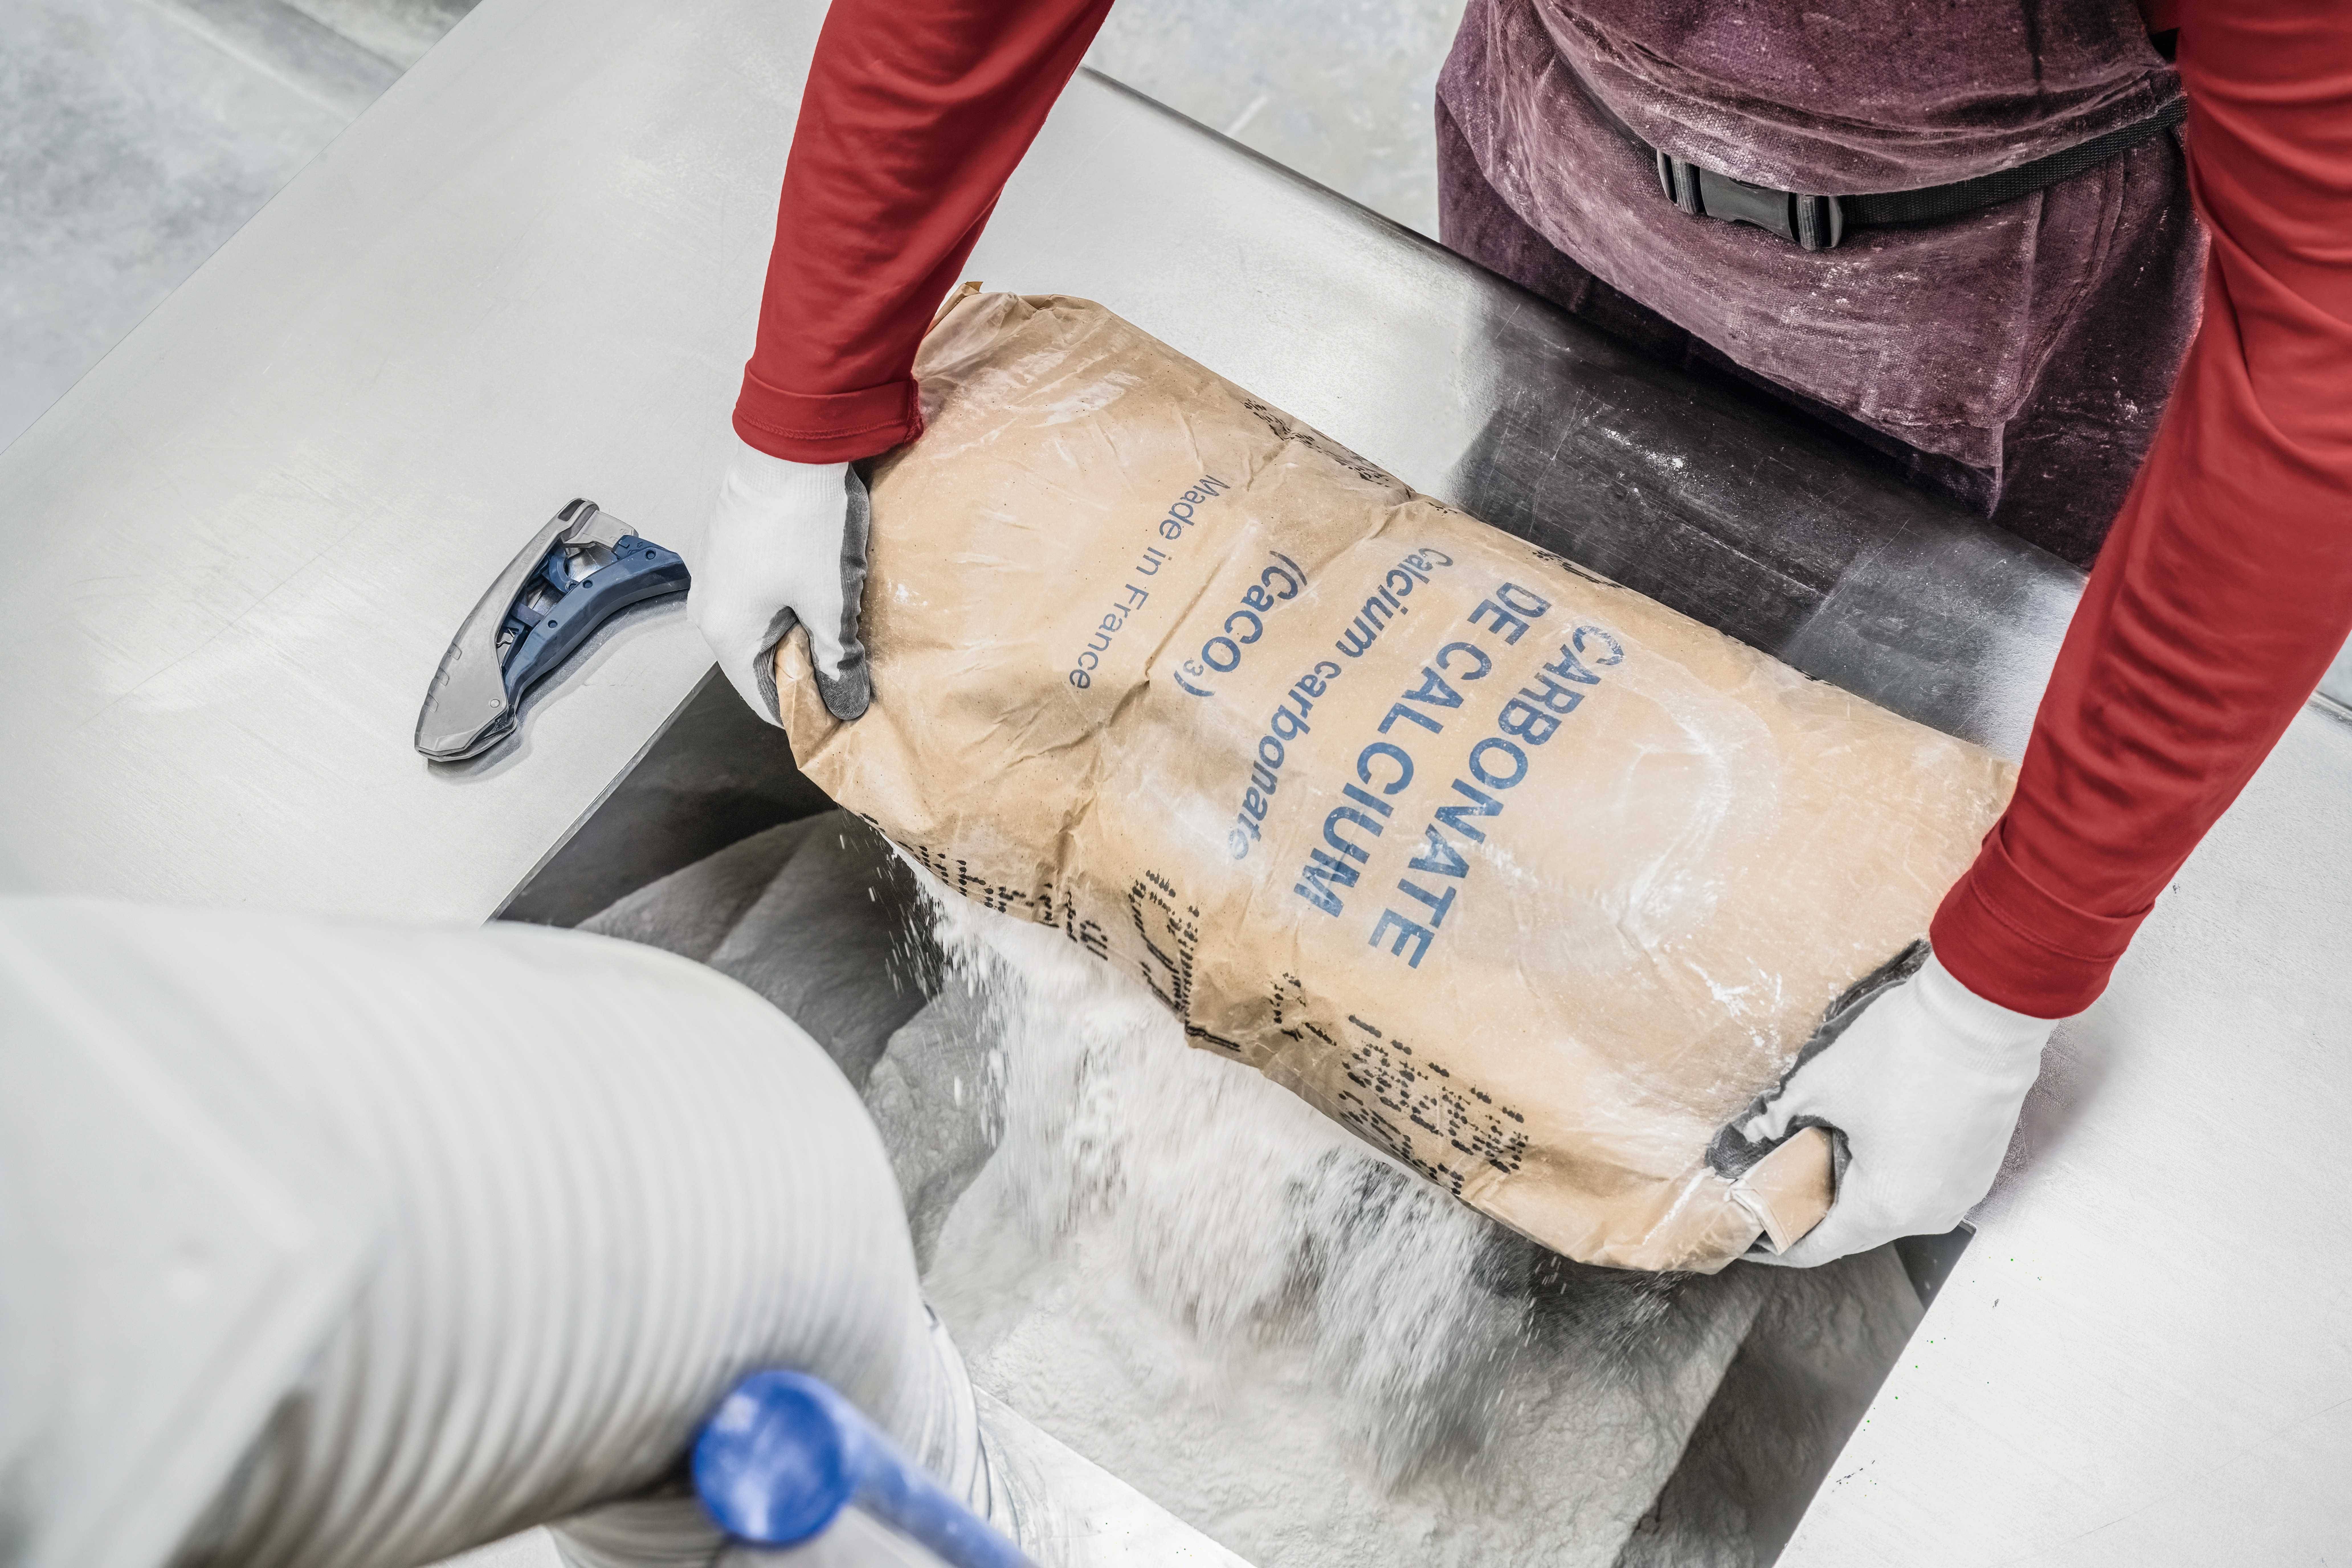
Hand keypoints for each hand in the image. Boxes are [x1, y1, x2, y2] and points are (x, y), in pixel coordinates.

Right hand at [689, 443, 873, 723]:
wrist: (788, 448)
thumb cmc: (804, 526)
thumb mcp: (829, 604)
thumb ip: (834, 659)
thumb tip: (845, 701)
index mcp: (725, 632)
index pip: (761, 698)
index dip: (803, 710)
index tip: (841, 709)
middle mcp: (708, 608)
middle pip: (758, 662)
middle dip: (804, 670)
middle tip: (850, 669)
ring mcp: (715, 575)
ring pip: (759, 626)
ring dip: (798, 633)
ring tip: (839, 628)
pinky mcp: (729, 548)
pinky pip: (757, 595)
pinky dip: (787, 603)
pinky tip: (819, 592)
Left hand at [1735, 952, 2055, 1267]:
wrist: (1980, 1018)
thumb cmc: (1903, 1051)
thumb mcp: (1821, 1084)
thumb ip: (1781, 1116)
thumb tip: (1758, 1130)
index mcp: (1887, 1205)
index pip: (1823, 1244)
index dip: (1784, 1242)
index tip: (1757, 1236)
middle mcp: (1929, 1212)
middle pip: (1859, 1227)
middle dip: (1817, 1210)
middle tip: (1780, 1187)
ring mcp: (1960, 1193)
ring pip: (1893, 1207)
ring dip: (1855, 1190)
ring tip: (1817, 1162)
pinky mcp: (1978, 1168)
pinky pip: (1923, 1187)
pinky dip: (1891, 1175)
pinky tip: (1864, 1148)